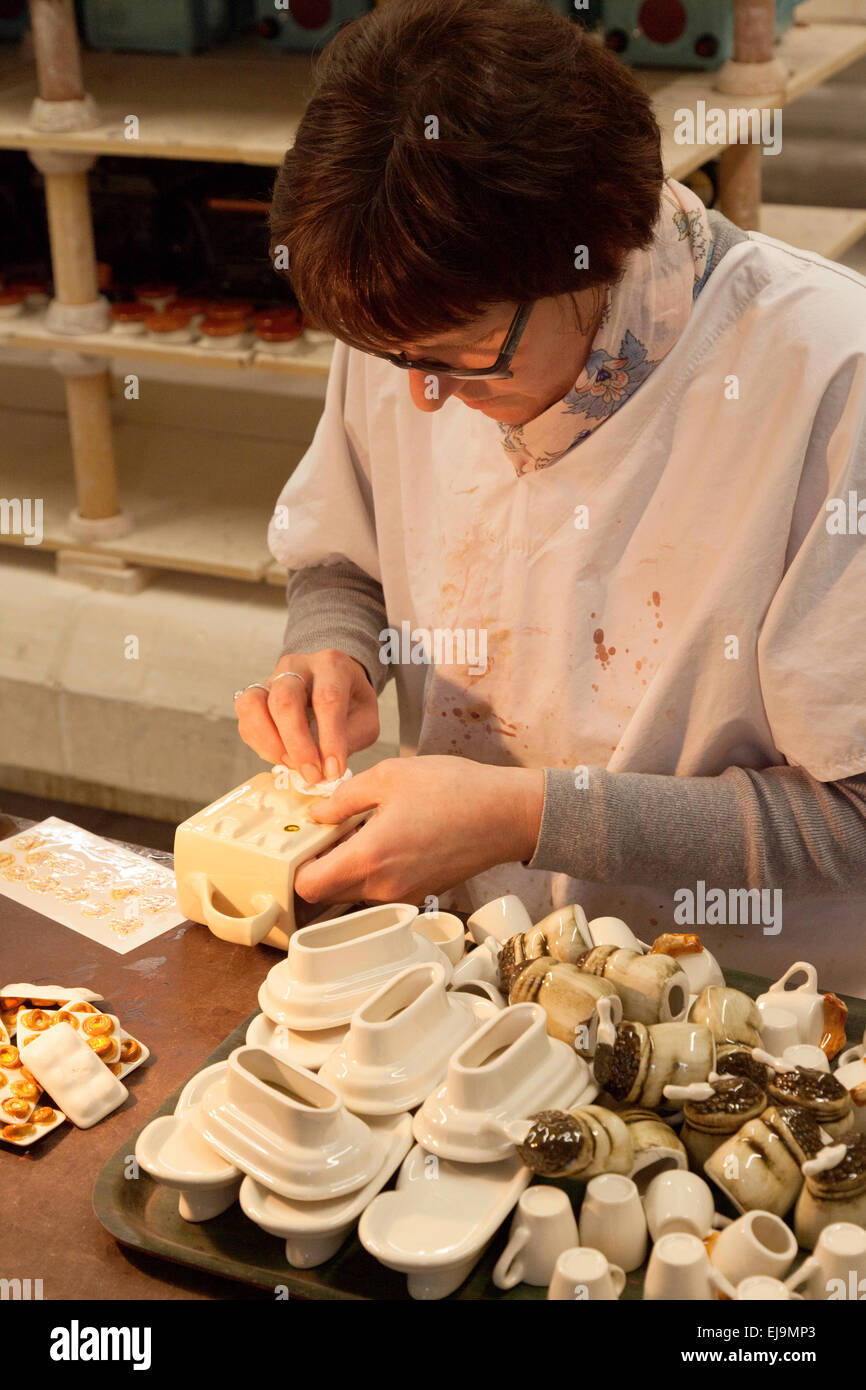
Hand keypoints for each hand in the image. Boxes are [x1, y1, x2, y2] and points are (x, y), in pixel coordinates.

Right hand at [234, 650, 379, 782]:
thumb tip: (325, 767)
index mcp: (332, 665)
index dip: (329, 738)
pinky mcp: (254, 694)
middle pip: (285, 700)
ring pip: (254, 705)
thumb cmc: (350, 702)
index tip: (333, 770)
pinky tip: (282, 756)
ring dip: (271, 744)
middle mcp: (297, 666)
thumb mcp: (365, 718)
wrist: (330, 682)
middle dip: (297, 745)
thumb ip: (348, 739)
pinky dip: (261, 745)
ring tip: (292, 765)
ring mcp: (270, 678)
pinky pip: (245, 719)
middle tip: (311, 774)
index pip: (327, 698)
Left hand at [293, 756, 545, 904]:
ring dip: (347, 867)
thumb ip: (343, 798)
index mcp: (370, 858)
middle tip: (325, 832)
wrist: (508, 814)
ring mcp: (404, 894)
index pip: (309, 888)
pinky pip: (381, 888)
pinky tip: (386, 835)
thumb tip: (318, 812)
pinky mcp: (421, 892)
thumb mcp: (389, 777)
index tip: (299, 843)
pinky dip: (374, 869)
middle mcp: (384, 887)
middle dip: (320, 865)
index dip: (295, 868)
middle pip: (328, 893)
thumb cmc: (455, 791)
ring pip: (355, 892)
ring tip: (358, 829)